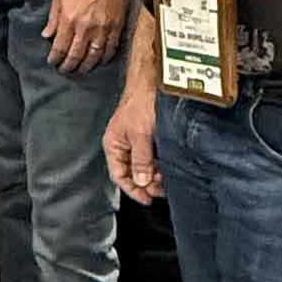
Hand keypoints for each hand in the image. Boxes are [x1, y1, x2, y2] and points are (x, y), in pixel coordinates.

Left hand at [42, 0, 129, 72]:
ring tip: (81, 69)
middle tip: (65, 69)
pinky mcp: (117, 25)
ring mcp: (104, 27)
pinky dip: (105, 57)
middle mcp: (86, 26)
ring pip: (95, 55)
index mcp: (70, 18)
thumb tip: (47, 35)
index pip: (60, 47)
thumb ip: (53, 17)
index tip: (53, 62)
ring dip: (87, 65)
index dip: (55, 58)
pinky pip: (111, 48)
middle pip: (77, 55)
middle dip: (69, 65)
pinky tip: (100, 59)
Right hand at [103, 84, 162, 202]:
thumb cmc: (142, 103)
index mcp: (113, 144)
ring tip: (167, 179)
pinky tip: (168, 167)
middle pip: (131, 173)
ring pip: (143, 166)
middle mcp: (122, 145)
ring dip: (155, 175)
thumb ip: (141, 160)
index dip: (132, 190)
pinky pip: (151, 157)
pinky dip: (159, 165)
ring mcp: (135, 141)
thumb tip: (142, 182)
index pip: (119, 175)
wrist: (153, 82)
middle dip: (146, 184)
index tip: (147, 199)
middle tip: (161, 190)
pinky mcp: (147, 137)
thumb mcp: (141, 134)